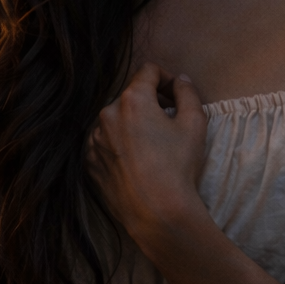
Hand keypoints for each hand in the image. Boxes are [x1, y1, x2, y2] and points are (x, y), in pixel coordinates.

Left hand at [86, 63, 207, 242]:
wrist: (156, 212)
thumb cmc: (178, 166)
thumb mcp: (194, 123)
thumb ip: (188, 93)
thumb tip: (181, 80)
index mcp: (132, 99)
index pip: (148, 71)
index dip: (166, 78)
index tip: (176, 94)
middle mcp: (107, 114)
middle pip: (131, 96)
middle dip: (150, 103)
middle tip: (168, 122)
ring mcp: (95, 139)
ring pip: (116, 119)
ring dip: (133, 124)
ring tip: (152, 146)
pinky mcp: (90, 161)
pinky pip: (106, 143)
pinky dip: (120, 144)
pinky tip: (137, 161)